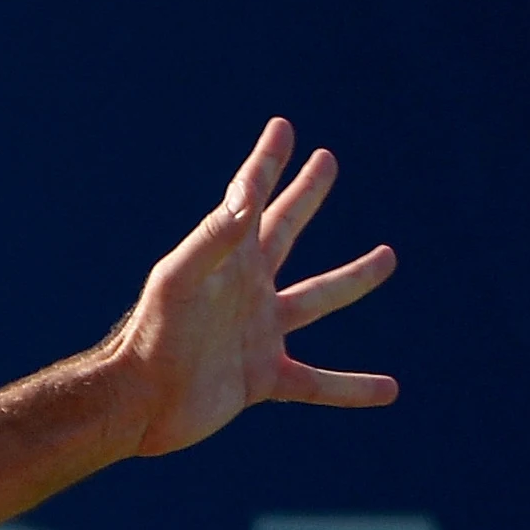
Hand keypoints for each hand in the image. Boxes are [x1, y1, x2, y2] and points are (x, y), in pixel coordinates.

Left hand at [107, 118, 399, 456]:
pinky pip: (318, 383)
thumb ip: (216, 236)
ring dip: (352, 279)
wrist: (139, 402)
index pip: (251, 197)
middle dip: (306, 195)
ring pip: (316, 300)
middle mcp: (247, 290)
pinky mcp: (264, 378)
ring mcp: (259, 332)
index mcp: (227, 259)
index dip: (268, 163)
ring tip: (387, 256)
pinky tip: (389, 389)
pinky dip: (353, 387)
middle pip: (286, 230)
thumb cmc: (154, 335)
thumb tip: (249, 192)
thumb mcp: (182, 278)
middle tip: (326, 161)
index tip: (283, 127)